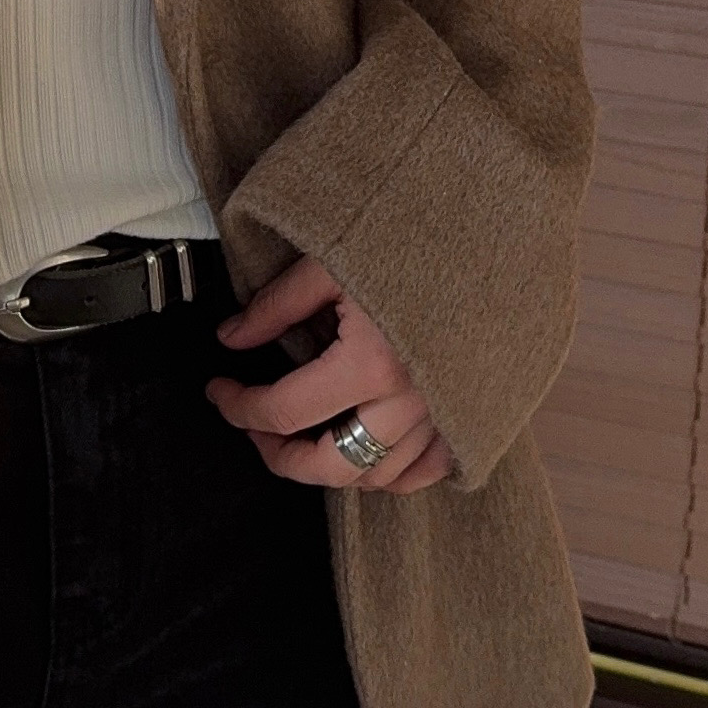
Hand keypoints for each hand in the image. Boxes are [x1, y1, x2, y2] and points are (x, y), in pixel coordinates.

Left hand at [206, 254, 453, 495]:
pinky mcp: (467, 417)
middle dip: (278, 456)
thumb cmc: (408, 239)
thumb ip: (276, 306)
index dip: (238, 407)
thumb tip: (231, 337)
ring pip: (376, 477)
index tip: (218, 391)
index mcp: (371, 364)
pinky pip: (426, 472)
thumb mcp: (330, 261)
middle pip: (328, 466)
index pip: (283, 411)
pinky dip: (389, 472)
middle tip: (253, 429)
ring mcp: (443, 417)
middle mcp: (410, 403)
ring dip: (330, 467)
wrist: (489, 230)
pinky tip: (361, 448)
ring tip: (303, 436)